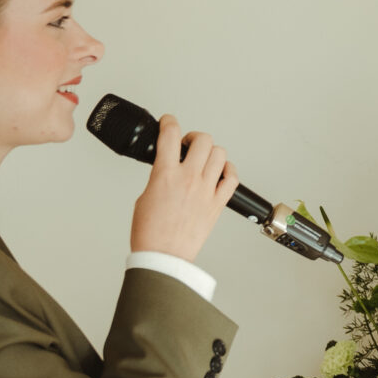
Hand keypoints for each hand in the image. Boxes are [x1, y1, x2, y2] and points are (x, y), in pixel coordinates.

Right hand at [129, 115, 240, 260]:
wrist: (163, 256)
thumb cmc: (151, 232)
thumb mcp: (145, 196)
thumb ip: (159, 177)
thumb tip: (166, 170)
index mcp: (165, 174)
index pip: (170, 134)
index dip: (169, 122)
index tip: (168, 122)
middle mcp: (189, 178)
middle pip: (202, 140)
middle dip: (193, 137)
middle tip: (188, 144)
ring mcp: (206, 190)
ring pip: (220, 154)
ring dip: (211, 152)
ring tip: (204, 158)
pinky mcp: (218, 204)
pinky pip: (232, 179)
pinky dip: (229, 171)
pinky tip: (221, 172)